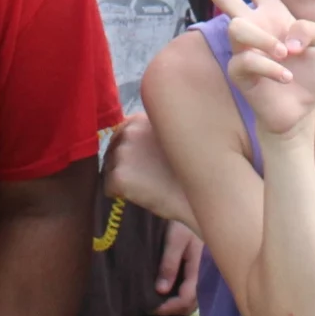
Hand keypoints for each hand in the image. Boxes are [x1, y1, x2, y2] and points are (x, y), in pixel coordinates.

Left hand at [103, 112, 195, 228]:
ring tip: (144, 186)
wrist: (205, 193)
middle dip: (124, 162)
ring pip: (109, 167)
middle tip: (144, 176)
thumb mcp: (174, 136)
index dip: (132, 149)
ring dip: (121, 176)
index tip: (144, 161)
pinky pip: (108, 187)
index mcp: (141, 118)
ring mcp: (123, 152)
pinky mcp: (119, 176)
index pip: (123, 132)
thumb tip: (138, 145)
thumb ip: (154, 132)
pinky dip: (118, 194)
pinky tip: (138, 197)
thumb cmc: (194, 167)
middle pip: (113, 149)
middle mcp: (129, 131)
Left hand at [152, 220, 202, 315]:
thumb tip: (161, 290)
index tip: (152, 307)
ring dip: (177, 302)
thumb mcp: (176, 239)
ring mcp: (203, 270)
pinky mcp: (199, 265)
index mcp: (200, 268)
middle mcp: (204, 273)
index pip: (187, 298)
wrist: (199, 203)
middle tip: (153, 307)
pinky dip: (180, 293)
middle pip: (191, 302)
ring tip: (158, 300)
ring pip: (192, 296)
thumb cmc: (186, 218)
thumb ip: (170, 264)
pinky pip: (192, 286)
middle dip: (173, 308)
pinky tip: (168, 289)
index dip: (170, 307)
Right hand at [183, 0, 314, 138]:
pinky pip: (246, 60)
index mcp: (272, 14)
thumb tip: (286, 38)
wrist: (301, 109)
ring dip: (264, 40)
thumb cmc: (309, 73)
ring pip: (237, 27)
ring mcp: (242, 49)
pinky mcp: (239, 72)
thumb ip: (312, 29)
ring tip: (284, 54)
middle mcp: (253, 27)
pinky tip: (285, 76)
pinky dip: (270, 67)